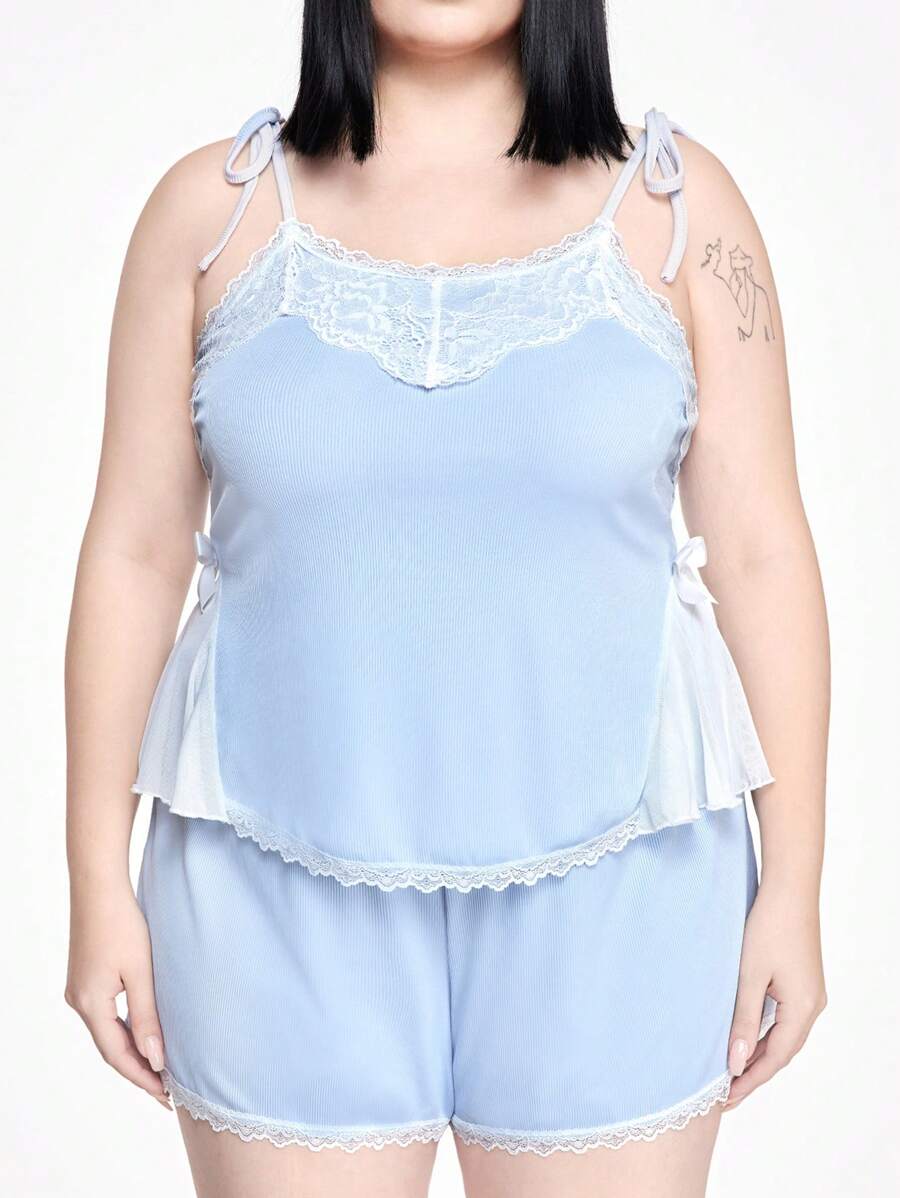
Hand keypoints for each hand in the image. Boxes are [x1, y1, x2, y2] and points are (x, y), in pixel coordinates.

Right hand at [65, 878, 170, 1108]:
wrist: (98, 887)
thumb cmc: (123, 924)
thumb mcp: (141, 972)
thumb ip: (148, 1017)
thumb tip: (156, 1059)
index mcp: (91, 1005)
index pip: (118, 1056)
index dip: (143, 1078)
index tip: (167, 1096)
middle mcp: (79, 1003)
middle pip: (110, 1049)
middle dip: (139, 1071)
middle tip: (168, 1092)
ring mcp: (79, 991)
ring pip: (107, 1033)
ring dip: (132, 1052)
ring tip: (160, 1069)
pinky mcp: (85, 979)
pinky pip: (106, 1016)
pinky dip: (125, 1031)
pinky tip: (143, 1035)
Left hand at [724, 880, 825, 1108]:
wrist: (789, 888)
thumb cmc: (768, 927)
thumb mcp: (750, 975)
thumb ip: (742, 1019)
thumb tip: (735, 1062)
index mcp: (803, 1009)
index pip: (773, 1058)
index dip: (749, 1080)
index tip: (725, 1100)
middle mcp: (812, 1006)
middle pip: (780, 1051)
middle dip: (752, 1072)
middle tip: (723, 1094)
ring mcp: (808, 993)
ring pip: (781, 1035)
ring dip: (757, 1052)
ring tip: (729, 1071)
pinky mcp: (800, 981)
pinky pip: (782, 1018)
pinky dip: (762, 1032)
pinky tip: (743, 1036)